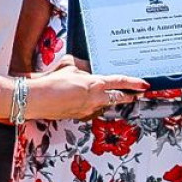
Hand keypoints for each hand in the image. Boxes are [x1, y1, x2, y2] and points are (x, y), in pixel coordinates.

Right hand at [24, 59, 147, 120]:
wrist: (36, 99)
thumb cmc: (51, 81)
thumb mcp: (71, 65)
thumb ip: (86, 66)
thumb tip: (92, 69)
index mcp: (95, 84)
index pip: (120, 82)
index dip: (134, 83)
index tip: (145, 85)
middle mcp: (95, 99)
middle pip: (119, 98)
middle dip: (129, 96)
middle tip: (136, 94)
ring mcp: (88, 110)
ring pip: (106, 104)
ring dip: (110, 100)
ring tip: (111, 95)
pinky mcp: (80, 116)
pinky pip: (94, 110)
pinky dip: (96, 105)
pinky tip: (89, 100)